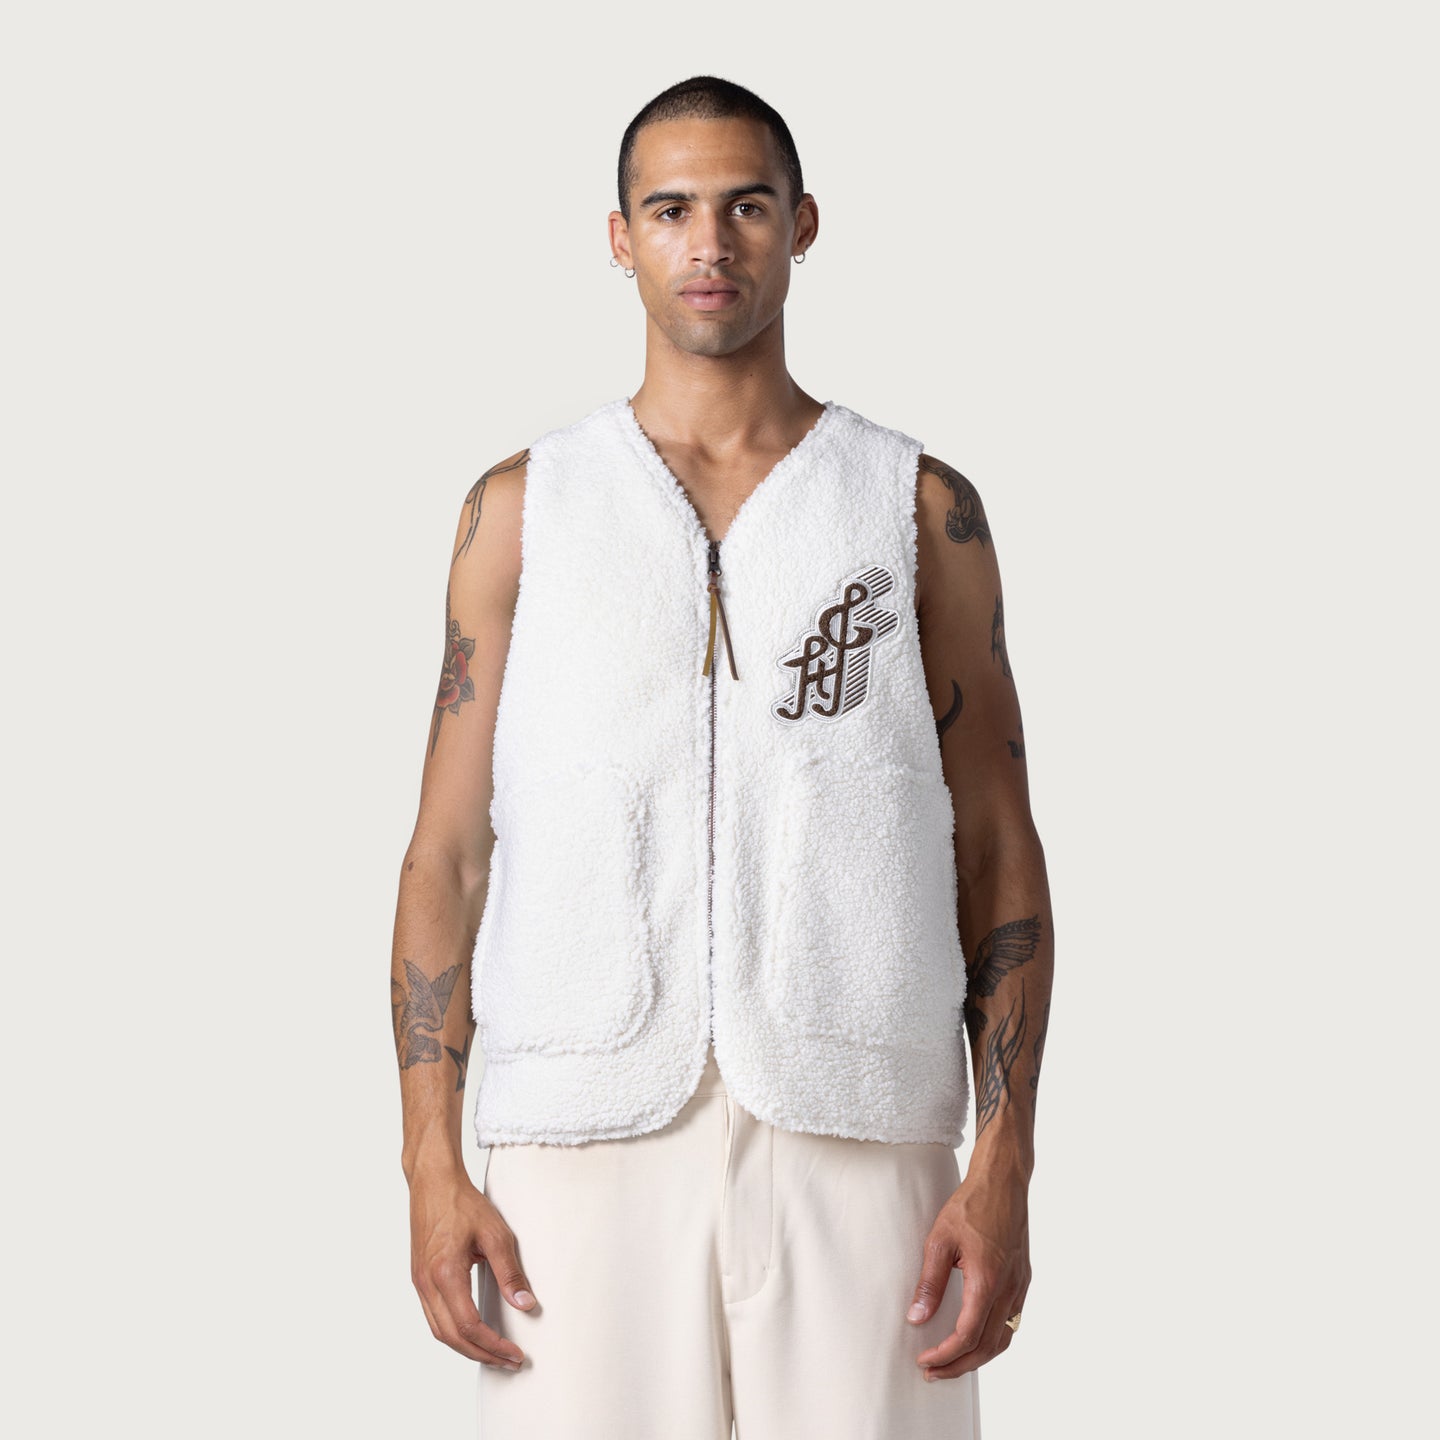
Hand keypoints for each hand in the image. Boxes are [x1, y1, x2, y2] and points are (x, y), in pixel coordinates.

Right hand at [410, 1168, 536, 1369]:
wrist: (433, 1181)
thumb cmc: (463, 1202)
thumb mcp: (495, 1234)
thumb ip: (510, 1272)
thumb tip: (526, 1304)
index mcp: (445, 1274)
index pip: (469, 1326)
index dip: (493, 1345)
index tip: (515, 1353)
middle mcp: (426, 1283)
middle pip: (452, 1337)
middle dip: (482, 1354)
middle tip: (509, 1361)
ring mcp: (419, 1282)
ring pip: (439, 1331)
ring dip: (466, 1347)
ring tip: (494, 1352)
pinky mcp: (419, 1278)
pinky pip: (433, 1317)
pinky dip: (453, 1332)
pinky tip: (472, 1331)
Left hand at [906, 1169, 1030, 1380]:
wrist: (1003, 1181)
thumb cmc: (971, 1205)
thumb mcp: (939, 1240)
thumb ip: (930, 1283)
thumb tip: (917, 1317)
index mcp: (988, 1282)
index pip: (967, 1336)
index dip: (945, 1355)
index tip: (924, 1360)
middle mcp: (1009, 1290)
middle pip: (987, 1347)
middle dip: (959, 1366)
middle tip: (933, 1372)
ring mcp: (1020, 1287)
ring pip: (1003, 1339)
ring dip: (978, 1358)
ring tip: (952, 1362)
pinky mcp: (1023, 1280)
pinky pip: (1011, 1323)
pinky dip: (993, 1340)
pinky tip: (975, 1337)